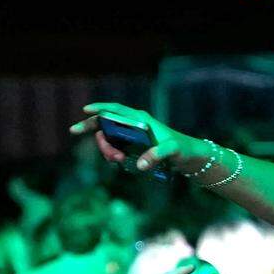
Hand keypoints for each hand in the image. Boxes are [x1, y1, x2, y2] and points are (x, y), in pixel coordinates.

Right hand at [70, 103, 206, 173]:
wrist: (188, 157)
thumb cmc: (182, 149)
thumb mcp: (172, 150)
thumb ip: (157, 155)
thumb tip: (140, 165)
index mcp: (140, 119)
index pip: (115, 110)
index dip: (99, 108)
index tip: (85, 110)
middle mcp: (133, 124)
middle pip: (105, 126)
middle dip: (102, 141)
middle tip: (112, 157)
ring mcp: (130, 135)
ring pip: (108, 139)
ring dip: (107, 151)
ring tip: (120, 160)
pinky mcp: (132, 145)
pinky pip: (114, 148)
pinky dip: (112, 155)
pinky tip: (120, 161)